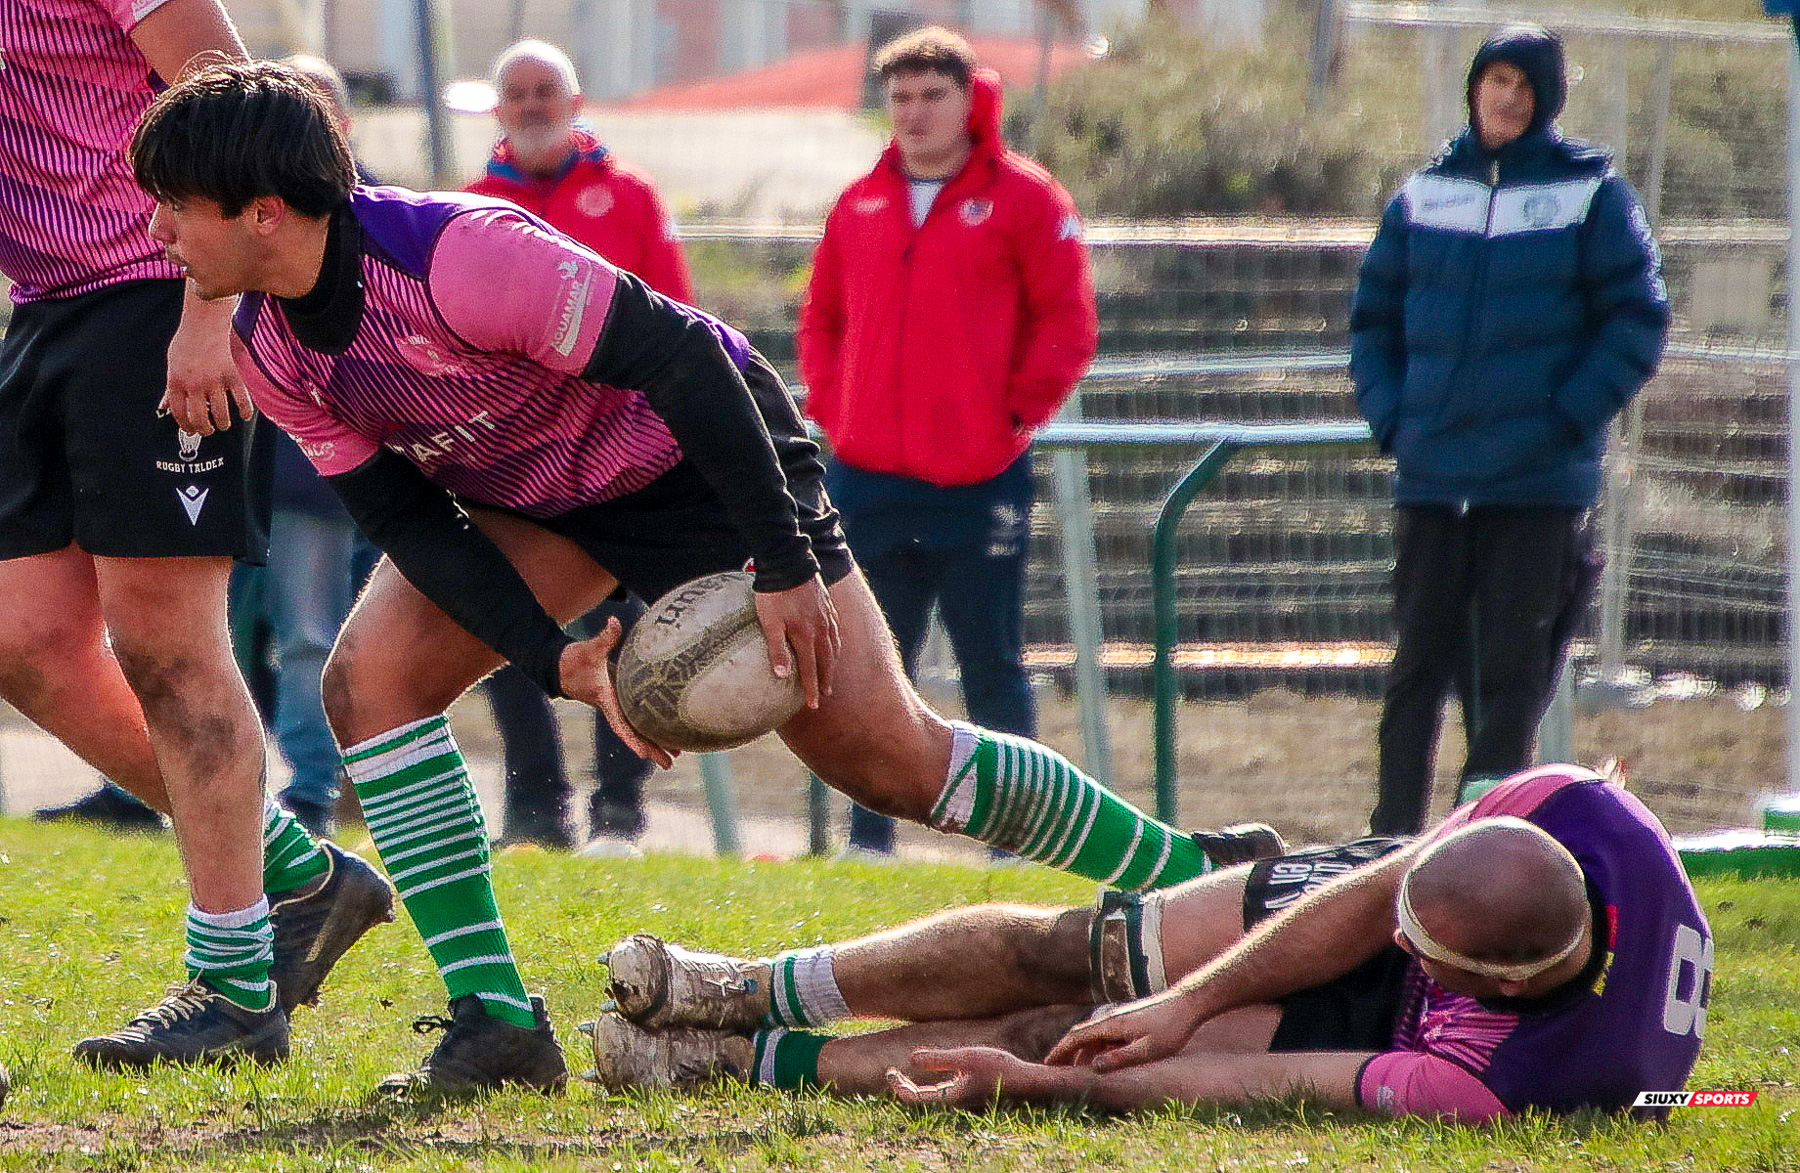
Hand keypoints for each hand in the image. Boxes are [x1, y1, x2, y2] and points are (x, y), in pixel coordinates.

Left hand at [162, 293, 251, 434]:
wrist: (204, 322)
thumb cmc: (187, 342)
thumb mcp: (172, 365)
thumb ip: (170, 389)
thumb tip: (163, 407)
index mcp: (176, 381)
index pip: (179, 413)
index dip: (186, 425)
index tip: (191, 430)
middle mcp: (194, 384)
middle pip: (199, 418)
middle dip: (204, 430)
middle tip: (208, 431)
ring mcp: (214, 381)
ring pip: (220, 414)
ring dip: (222, 424)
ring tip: (223, 425)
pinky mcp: (231, 375)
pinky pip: (241, 400)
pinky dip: (245, 411)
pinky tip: (245, 415)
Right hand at [557, 618, 679, 768]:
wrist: (562, 665)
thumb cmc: (575, 659)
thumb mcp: (590, 648)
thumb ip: (605, 637)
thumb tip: (614, 621)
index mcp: (606, 699)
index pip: (620, 723)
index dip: (632, 738)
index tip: (644, 754)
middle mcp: (613, 707)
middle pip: (634, 734)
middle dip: (651, 749)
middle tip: (669, 765)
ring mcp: (618, 706)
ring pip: (639, 730)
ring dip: (655, 743)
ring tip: (676, 757)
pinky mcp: (621, 701)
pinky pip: (639, 720)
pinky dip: (652, 729)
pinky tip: (669, 734)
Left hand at [752, 577, 839, 708]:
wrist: (789, 562)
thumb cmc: (774, 594)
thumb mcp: (770, 622)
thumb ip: (776, 649)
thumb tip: (782, 676)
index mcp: (806, 636)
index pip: (811, 670)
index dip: (811, 689)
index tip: (813, 705)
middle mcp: (821, 630)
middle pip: (826, 661)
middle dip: (825, 679)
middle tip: (825, 694)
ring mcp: (826, 617)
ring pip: (833, 646)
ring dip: (832, 663)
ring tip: (830, 673)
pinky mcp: (827, 605)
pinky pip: (835, 629)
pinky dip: (835, 642)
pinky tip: (831, 643)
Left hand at [886, 1047, 1070, 1108]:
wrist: (1029, 1082)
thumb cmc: (999, 1069)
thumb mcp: (966, 1057)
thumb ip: (939, 1059)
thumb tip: (910, 1058)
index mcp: (951, 1097)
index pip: (915, 1098)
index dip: (898, 1086)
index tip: (890, 1071)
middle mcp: (955, 1103)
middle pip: (921, 1100)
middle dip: (904, 1088)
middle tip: (891, 1072)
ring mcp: (963, 1101)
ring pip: (933, 1098)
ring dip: (918, 1088)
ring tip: (905, 1075)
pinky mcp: (971, 1095)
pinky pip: (945, 1094)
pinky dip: (934, 1086)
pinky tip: (937, 1074)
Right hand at [1042, 989, 1206, 1072]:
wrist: (1187, 1004)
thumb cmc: (1170, 1028)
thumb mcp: (1147, 1050)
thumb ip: (1120, 1059)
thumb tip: (1094, 1067)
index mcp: (1110, 1024)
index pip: (1076, 1037)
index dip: (1060, 1051)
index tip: (1047, 1064)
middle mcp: (1110, 1019)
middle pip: (1081, 1036)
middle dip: (1067, 1053)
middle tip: (1055, 1071)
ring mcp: (1119, 1019)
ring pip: (1094, 1037)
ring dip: (1083, 1053)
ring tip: (1075, 1071)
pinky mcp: (1128, 1021)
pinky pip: (1106, 1036)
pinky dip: (1098, 1048)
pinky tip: (1101, 1061)